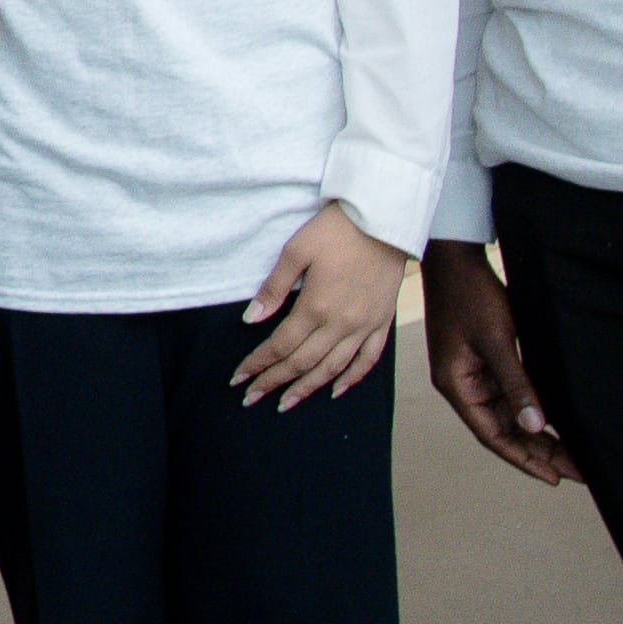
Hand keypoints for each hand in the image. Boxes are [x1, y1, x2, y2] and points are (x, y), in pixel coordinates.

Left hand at [234, 204, 410, 410]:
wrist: (384, 220)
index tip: (239, 378)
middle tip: (252, 398)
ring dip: (307, 388)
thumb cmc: (335, 231)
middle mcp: (341, 324)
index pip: (280, 346)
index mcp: (316, 307)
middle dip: (274, 382)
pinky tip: (336, 390)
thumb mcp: (296, 251)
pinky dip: (352, 379)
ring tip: (286, 403)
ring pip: (333, 369)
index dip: (258, 364)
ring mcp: (365, 326)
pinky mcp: (383, 323)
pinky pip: (368, 360)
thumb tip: (251, 319)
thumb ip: (274, 288)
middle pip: (302, 363)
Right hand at [419, 239, 576, 485]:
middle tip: (575, 471)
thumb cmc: (470, 295)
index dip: (523, 459)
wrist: (456, 258)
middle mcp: (464, 385)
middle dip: (537, 451)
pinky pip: (511, 394)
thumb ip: (517, 383)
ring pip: (509, 415)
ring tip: (571, 453)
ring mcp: (474, 373)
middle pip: (502, 429)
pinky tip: (553, 420)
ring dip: (537, 433)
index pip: (492, 435)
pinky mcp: (486, 359)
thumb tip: (535, 425)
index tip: (554, 477)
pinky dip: (531, 408)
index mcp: (457, 385)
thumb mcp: (497, 340)